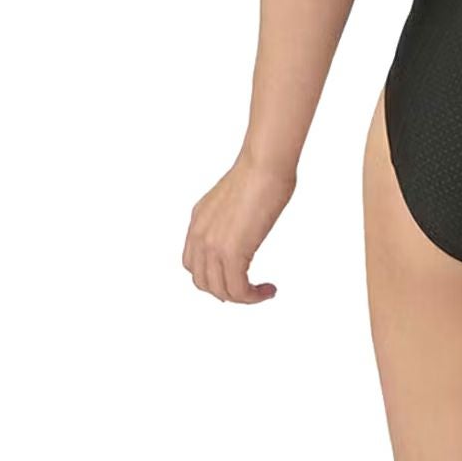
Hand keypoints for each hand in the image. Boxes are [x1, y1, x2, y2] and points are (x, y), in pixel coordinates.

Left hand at [182, 155, 295, 302]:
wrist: (265, 164)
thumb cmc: (262, 170)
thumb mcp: (236, 198)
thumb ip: (234, 216)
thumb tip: (249, 223)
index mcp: (199, 221)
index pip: (193, 263)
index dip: (212, 276)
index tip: (234, 277)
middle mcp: (200, 236)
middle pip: (203, 281)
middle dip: (226, 290)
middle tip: (249, 289)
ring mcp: (213, 246)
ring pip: (221, 291)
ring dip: (242, 297)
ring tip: (262, 291)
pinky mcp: (232, 253)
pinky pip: (238, 290)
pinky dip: (253, 296)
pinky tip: (268, 290)